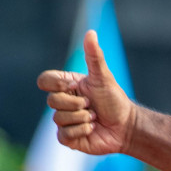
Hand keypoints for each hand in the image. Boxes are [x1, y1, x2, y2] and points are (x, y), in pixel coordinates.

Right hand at [35, 30, 135, 155]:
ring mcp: (63, 121)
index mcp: (66, 86)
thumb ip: (95, 56)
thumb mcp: (104, 77)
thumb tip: (91, 32)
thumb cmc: (114, 100)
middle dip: (76, 103)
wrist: (126, 126)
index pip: (44, 80)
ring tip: (94, 117)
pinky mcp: (68, 138)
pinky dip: (81, 131)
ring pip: (58, 119)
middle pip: (52, 101)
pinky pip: (63, 135)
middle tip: (92, 105)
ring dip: (82, 118)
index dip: (58, 84)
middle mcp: (62, 103)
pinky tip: (92, 129)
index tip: (76, 85)